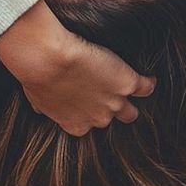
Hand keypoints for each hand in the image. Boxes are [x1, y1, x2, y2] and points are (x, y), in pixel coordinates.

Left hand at [0, 0, 156, 135]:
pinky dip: (148, 83)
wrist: (49, 60)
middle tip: (110, 96)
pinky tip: (149, 78)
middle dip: (112, 109)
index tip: (89, 103)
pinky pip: (146, 87)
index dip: (89, 112)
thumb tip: (41, 110)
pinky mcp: (127, 82)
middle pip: (112, 121)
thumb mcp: (37, 99)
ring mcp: (115, 102)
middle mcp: (97, 118)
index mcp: (76, 124)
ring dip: (131, 100)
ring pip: (132, 111)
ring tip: (132, 90)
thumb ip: (46, 108)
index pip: (89, 125)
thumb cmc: (37, 76)